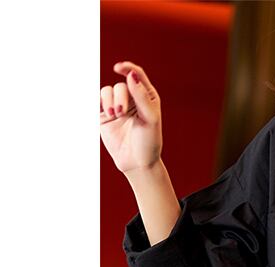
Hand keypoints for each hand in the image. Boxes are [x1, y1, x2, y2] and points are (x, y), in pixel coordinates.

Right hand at [99, 61, 162, 175]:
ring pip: (107, 91)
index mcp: (147, 97)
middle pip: (121, 85)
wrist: (137, 163)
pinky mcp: (105, 116)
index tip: (118, 68)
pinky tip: (101, 110)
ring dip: (108, 101)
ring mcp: (117, 107)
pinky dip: (97, 102)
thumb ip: (141, 97)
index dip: (127, 68)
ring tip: (113, 115)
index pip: (137, 75)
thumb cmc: (148, 142)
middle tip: (121, 113)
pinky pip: (97, 101)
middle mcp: (132, 100)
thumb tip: (130, 75)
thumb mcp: (150, 119)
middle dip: (119, 97)